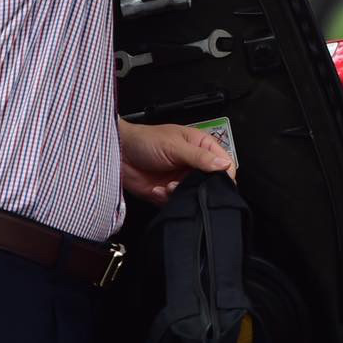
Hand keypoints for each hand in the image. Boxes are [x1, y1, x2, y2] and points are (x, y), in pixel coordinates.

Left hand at [118, 120, 234, 203]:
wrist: (119, 153)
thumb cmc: (144, 140)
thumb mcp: (175, 146)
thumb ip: (200, 157)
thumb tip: (223, 164)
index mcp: (200, 146)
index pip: (223, 162)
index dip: (224, 173)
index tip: (219, 180)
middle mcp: (193, 163)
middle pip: (211, 181)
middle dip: (201, 187)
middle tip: (188, 183)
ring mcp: (181, 178)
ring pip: (195, 195)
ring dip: (181, 193)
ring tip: (169, 185)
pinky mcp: (168, 192)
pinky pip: (177, 202)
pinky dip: (167, 198)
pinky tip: (158, 189)